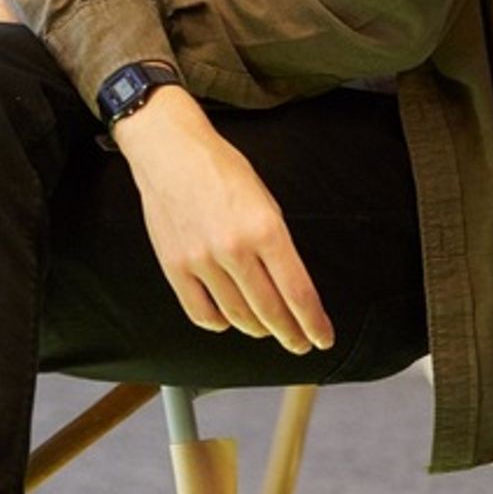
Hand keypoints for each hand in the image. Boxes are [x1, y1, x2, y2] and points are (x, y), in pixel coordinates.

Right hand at [113, 86, 333, 354]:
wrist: (170, 151)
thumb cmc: (220, 169)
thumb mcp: (265, 200)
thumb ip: (278, 244)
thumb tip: (290, 286)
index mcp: (265, 229)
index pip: (298, 293)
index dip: (314, 323)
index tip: (322, 338)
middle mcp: (234, 248)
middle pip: (270, 311)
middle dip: (291, 334)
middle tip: (300, 342)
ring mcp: (201, 260)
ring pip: (238, 316)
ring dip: (258, 329)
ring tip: (268, 330)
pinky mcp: (174, 266)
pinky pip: (201, 312)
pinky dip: (220, 323)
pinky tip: (229, 319)